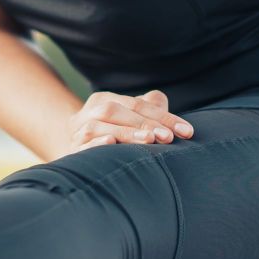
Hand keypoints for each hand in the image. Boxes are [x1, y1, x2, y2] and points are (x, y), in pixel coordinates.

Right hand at [64, 89, 194, 153]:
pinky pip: (81, 145)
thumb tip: (159, 99)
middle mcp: (86, 114)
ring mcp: (76, 133)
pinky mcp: (72, 153)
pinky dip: (96, 144)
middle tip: (168, 138)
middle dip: (144, 123)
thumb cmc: (115, 136)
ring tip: (149, 141)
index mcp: (102, 100)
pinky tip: (111, 143)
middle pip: (114, 110)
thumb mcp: (132, 120)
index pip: (136, 103)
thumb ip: (149, 108)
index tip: (186, 131)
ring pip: (97, 126)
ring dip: (125, 132)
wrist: (77, 158)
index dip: (163, 116)